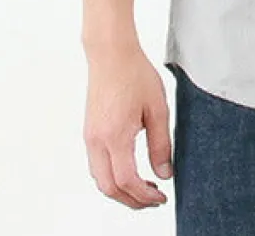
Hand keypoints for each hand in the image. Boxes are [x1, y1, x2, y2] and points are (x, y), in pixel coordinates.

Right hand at [82, 43, 172, 209]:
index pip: (127, 181)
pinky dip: (112, 176)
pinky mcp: (89, 131)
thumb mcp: (158, 108)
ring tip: (145, 186)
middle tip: (154, 199)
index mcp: (115, 136)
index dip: (144, 195)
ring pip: (100, 178)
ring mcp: (90, 137)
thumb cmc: (134, 74)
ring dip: (121, 189)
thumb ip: (161, 144)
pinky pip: (97, 164)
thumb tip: (164, 173)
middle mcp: (97, 141)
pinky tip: (130, 169)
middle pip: (109, 187)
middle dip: (131, 200)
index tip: (161, 198)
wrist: (111, 54)